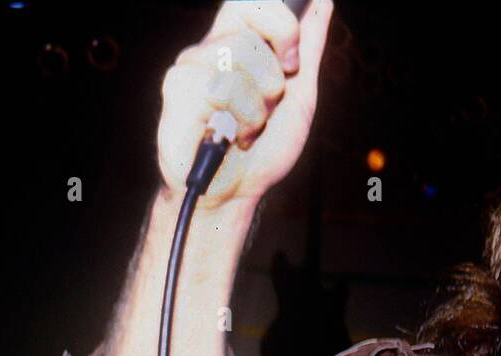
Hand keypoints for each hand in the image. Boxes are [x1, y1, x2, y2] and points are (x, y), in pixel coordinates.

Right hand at [158, 0, 333, 209]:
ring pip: (238, 57)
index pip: (253, 1)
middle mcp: (210, 49)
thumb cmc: (263, 148)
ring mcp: (191, 67)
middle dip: (273, 80)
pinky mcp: (177, 90)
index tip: (292, 62)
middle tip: (266, 109)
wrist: (239, 192)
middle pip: (251, 32)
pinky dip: (240, 120)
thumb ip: (308, 48)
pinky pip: (222, 87)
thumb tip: (322, 2)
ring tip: (247, 127)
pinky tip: (229, 137)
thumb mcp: (299, 95)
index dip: (281, 25)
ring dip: (258, 106)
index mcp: (237, 42)